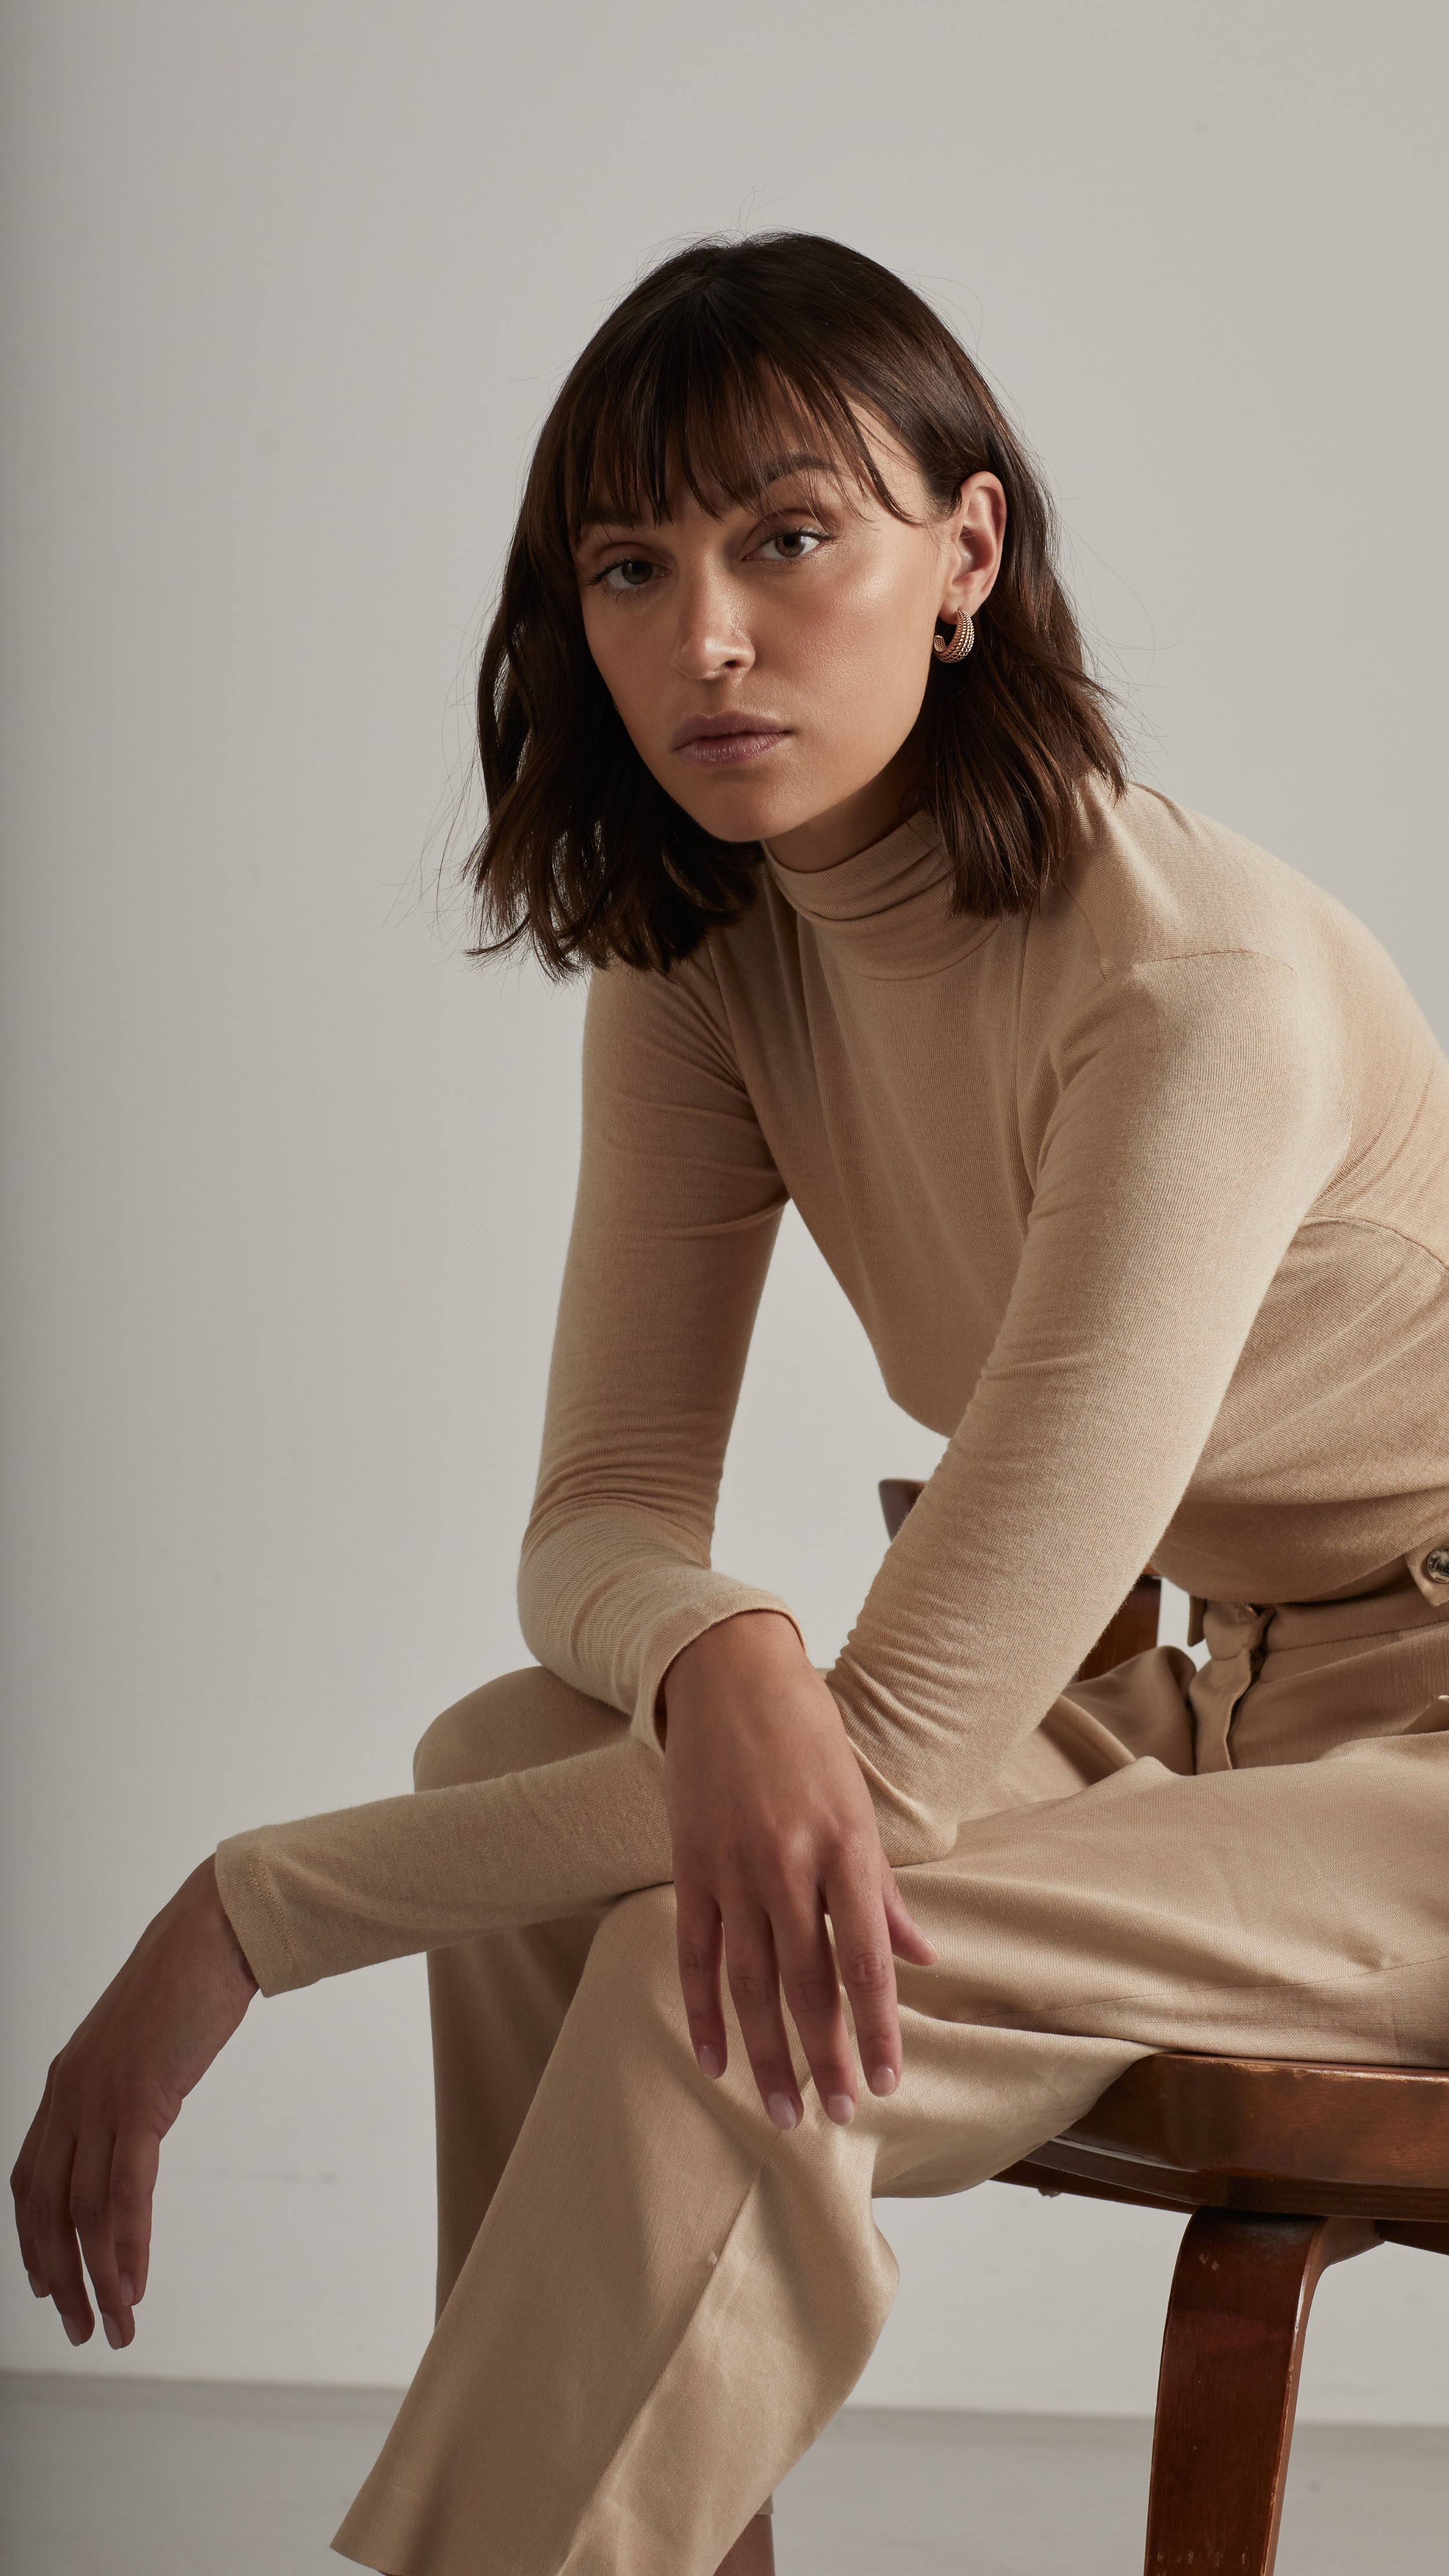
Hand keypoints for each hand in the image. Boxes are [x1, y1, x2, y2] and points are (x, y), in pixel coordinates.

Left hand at [11, 1857, 257, 2349]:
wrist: (212, 1931)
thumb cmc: (188, 1980)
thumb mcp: (143, 2043)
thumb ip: (128, 2083)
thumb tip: (136, 2118)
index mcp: (66, 2082)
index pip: (30, 2181)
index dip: (34, 2242)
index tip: (48, 2288)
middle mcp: (70, 2095)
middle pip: (46, 2210)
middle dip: (60, 2279)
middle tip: (83, 2330)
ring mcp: (100, 2098)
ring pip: (83, 2212)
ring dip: (98, 2279)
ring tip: (118, 2326)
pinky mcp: (139, 2099)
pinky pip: (123, 2191)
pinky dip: (126, 2245)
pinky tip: (134, 2284)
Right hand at [660, 1609, 935, 2131]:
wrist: (730, 1675)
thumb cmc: (809, 1738)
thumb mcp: (860, 1807)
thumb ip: (885, 1892)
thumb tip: (923, 1959)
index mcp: (845, 1849)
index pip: (865, 1960)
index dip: (875, 2027)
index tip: (885, 2082)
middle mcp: (789, 1864)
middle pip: (807, 1983)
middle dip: (823, 2057)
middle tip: (836, 2117)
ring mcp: (734, 1867)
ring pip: (750, 1982)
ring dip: (767, 2053)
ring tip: (782, 2110)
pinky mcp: (690, 1864)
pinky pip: (695, 1954)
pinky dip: (702, 2012)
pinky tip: (714, 2059)